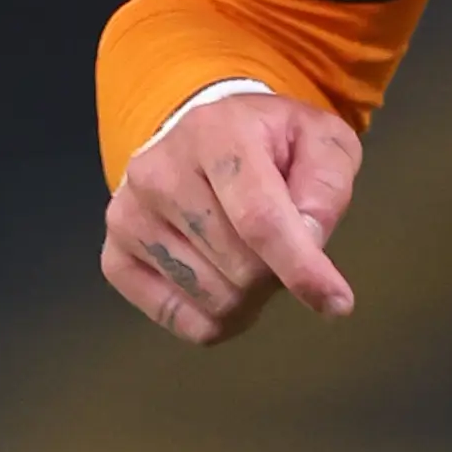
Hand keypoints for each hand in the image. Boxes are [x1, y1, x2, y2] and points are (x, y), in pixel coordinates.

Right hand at [102, 92, 360, 343]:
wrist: (205, 137)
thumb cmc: (272, 142)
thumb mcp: (322, 141)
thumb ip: (327, 186)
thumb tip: (309, 241)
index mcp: (216, 132)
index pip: (259, 218)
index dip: (301, 267)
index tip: (338, 303)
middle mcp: (158, 172)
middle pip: (241, 268)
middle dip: (281, 272)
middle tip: (285, 246)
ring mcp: (128, 216)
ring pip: (214, 300)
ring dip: (252, 295)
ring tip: (253, 255)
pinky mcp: (114, 257)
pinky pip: (180, 319)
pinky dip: (217, 315)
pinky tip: (224, 277)